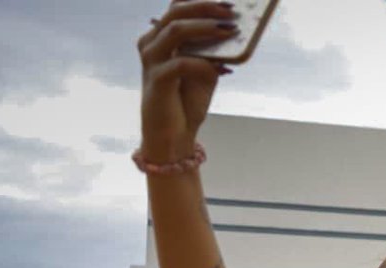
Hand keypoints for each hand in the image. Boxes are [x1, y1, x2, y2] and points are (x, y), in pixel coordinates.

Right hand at [138, 1, 237, 161]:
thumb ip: (213, 52)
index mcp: (160, 38)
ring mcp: (151, 61)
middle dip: (205, 8)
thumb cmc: (186, 102)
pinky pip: (181, 63)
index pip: (177, 8)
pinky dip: (203, 63)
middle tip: (231, 12)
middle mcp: (151, 44)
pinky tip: (221, 69)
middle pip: (175, 12)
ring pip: (175, 30)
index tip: (229, 3)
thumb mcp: (205, 72)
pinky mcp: (156, 80)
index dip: (201, 2)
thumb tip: (233, 33)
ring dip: (205, 28)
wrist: (173, 136)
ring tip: (229, 30)